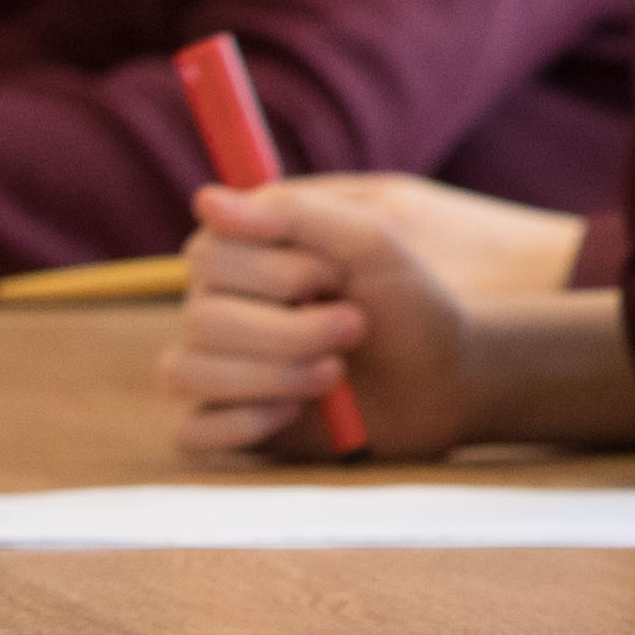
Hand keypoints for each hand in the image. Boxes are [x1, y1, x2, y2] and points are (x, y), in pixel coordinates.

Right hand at [162, 176, 496, 459]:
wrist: (449, 373)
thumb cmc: (411, 299)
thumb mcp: (374, 243)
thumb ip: (298, 215)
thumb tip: (207, 201)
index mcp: (241, 255)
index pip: (206, 255)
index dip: (278, 272)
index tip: (338, 273)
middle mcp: (217, 307)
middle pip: (201, 318)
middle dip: (290, 330)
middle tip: (354, 326)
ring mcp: (218, 366)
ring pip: (185, 373)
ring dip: (274, 375)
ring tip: (334, 373)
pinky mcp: (229, 421)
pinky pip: (191, 433)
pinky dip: (242, 424)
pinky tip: (293, 413)